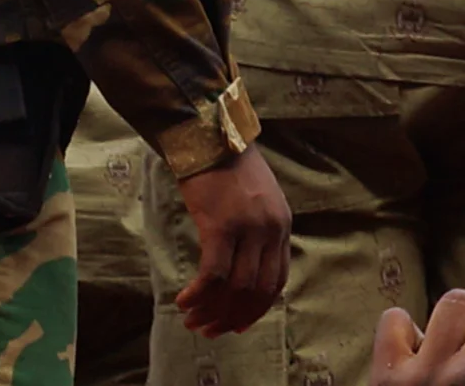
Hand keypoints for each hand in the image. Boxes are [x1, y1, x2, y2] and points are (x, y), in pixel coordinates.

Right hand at [172, 145, 290, 336]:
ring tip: (192, 320)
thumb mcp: (255, 198)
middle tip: (210, 331)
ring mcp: (247, 228)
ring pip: (234, 287)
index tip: (236, 325)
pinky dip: (198, 294)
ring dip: (212, 310)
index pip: (276, 281)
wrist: (207, 133)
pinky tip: (183, 301)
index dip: (256, 309)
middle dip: (232, 317)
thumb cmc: (225, 164)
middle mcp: (270, 229)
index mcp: (281, 224)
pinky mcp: (220, 225)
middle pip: (256, 290)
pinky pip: (213, 274)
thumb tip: (240, 269)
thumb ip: (256, 230)